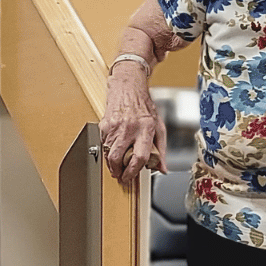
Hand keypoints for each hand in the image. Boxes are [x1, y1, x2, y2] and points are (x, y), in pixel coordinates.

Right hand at [101, 65, 166, 185]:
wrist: (128, 88)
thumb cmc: (144, 107)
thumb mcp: (159, 127)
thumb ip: (161, 150)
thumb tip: (162, 168)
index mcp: (145, 128)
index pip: (139, 156)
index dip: (133, 171)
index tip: (130, 177)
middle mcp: (129, 128)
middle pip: (117, 158)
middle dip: (118, 171)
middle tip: (121, 175)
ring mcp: (114, 126)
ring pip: (108, 153)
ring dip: (112, 164)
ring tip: (117, 166)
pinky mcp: (104, 125)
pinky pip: (103, 144)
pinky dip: (108, 151)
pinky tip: (114, 150)